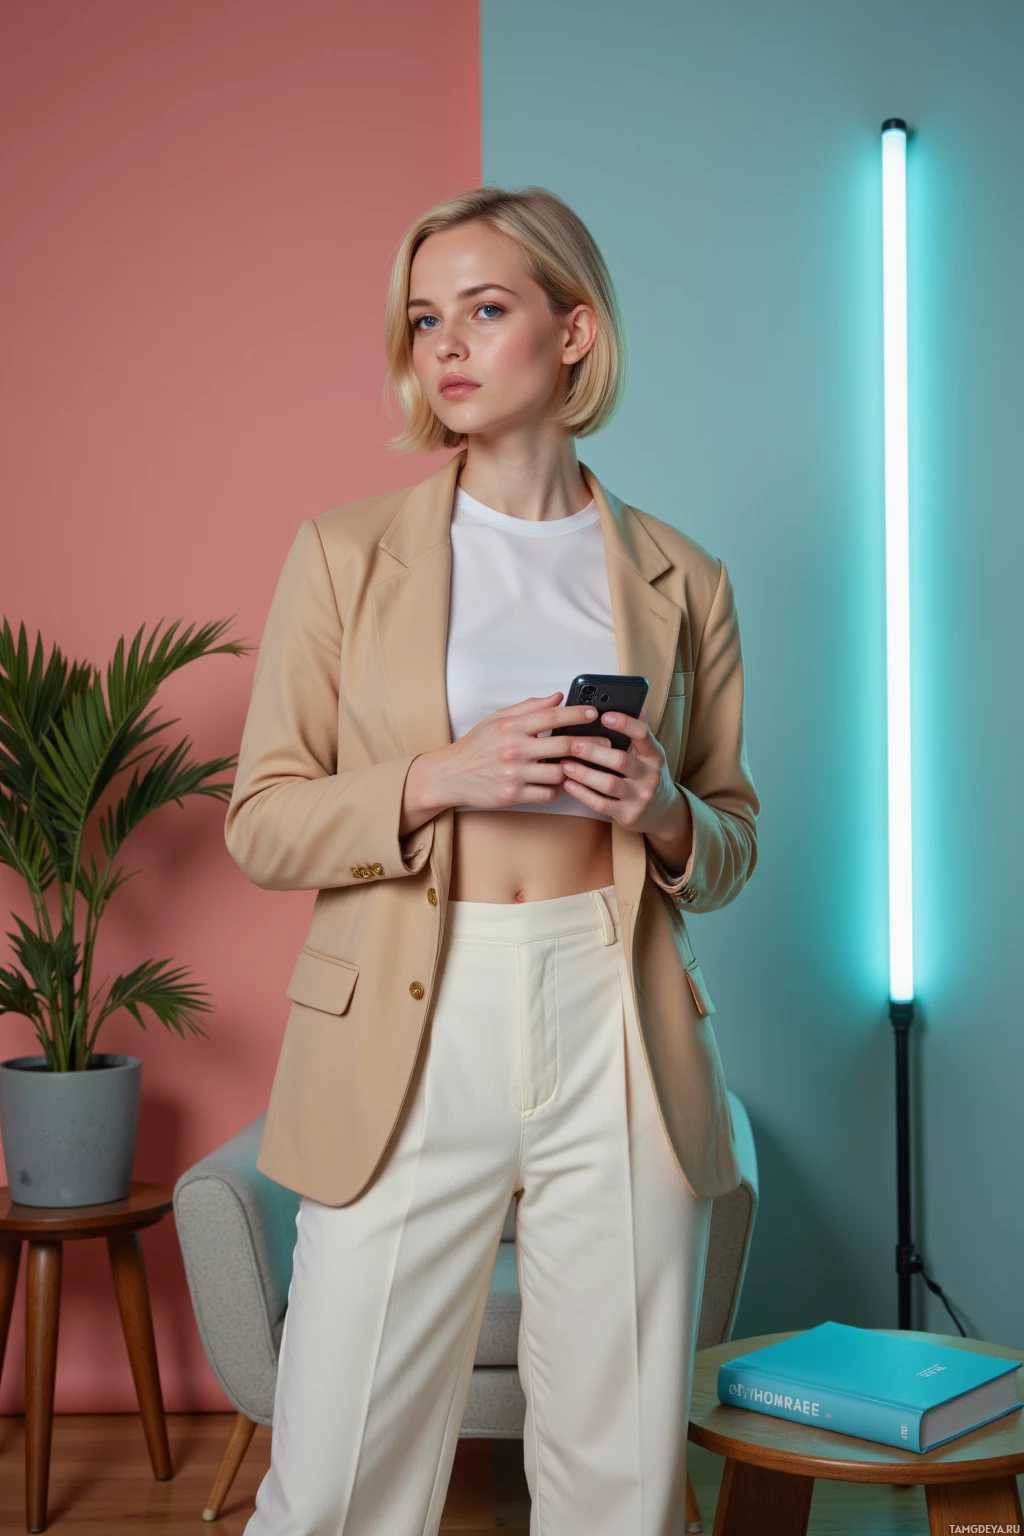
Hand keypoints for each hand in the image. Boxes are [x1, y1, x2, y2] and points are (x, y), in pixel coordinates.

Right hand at [425, 692, 611, 811]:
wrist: (451, 775)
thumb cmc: (476, 746)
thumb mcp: (498, 718)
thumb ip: (529, 707)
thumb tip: (558, 697)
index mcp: (511, 726)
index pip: (552, 716)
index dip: (577, 714)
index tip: (594, 713)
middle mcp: (514, 749)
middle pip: (563, 745)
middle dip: (589, 743)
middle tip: (606, 742)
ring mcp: (514, 774)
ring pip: (559, 773)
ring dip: (575, 769)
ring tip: (586, 764)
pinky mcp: (513, 795)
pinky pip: (548, 793)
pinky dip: (559, 788)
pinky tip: (563, 782)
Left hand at [560, 708, 682, 835]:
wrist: (662, 810)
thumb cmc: (645, 773)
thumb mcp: (647, 752)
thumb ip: (634, 732)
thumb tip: (618, 703)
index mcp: (654, 753)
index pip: (642, 734)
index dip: (624, 724)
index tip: (603, 716)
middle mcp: (651, 774)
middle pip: (620, 760)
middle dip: (593, 751)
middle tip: (571, 744)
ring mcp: (641, 796)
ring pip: (609, 784)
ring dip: (584, 773)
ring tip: (564, 764)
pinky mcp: (629, 814)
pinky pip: (602, 804)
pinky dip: (583, 794)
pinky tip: (568, 784)